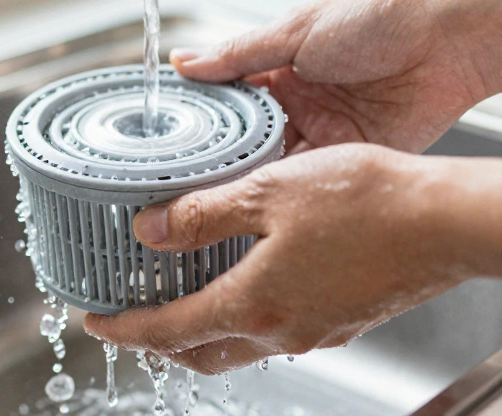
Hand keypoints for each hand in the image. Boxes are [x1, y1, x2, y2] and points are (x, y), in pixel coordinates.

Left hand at [82, 144, 501, 373]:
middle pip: (200, 351)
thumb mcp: (267, 191)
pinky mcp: (343, 319)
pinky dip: (242, 319)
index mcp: (254, 304)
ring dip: (200, 333)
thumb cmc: (369, 201)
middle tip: (128, 318)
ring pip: (239, 346)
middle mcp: (282, 330)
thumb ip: (202, 214)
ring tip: (178, 301)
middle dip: (157, 341)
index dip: (123, 328)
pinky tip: (243, 285)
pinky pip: (276, 331)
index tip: (93, 321)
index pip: (168, 331)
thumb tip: (149, 231)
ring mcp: (316, 331)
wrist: (449, 221)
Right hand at [170, 0, 501, 153]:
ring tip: (212, 183)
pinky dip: (284, 184)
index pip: (224, 96)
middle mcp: (295, 104)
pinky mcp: (347, 157)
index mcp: (277, 68)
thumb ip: (238, 53)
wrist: (445, 45)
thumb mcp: (294, 30)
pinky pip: (306, 176)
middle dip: (216, 151)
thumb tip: (184, 60)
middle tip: (182, 168)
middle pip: (241, 135)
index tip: (165, 131)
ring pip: (269, 160)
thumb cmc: (380, 21)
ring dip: (246, 170)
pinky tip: (259, 189)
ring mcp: (320, 132)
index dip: (197, 113)